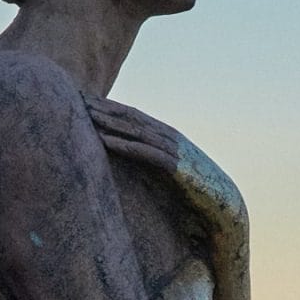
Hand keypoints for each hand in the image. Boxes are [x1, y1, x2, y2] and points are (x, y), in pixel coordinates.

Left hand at [86, 96, 247, 244]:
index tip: (84, 99)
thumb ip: (151, 158)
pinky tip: (104, 141)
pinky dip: (124, 145)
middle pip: (130, 116)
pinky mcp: (174, 165)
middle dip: (104, 107)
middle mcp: (168, 135)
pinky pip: (144, 152)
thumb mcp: (169, 168)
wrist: (222, 201)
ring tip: (85, 115)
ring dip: (109, 122)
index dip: (108, 105)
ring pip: (135, 130)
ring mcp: (172, 148)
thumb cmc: (194, 187)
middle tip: (77, 98)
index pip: (132, 114)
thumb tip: (128, 159)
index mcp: (165, 134)